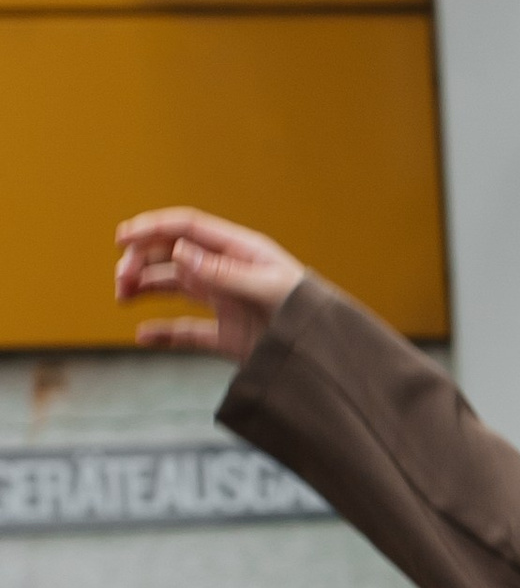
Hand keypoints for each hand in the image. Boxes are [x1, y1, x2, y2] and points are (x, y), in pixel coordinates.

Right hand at [114, 208, 306, 357]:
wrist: (330, 359)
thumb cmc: (308, 315)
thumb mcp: (268, 290)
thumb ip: (223, 273)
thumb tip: (178, 251)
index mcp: (242, 251)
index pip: (189, 229)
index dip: (153, 228)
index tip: (121, 238)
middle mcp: (230, 272)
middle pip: (175, 255)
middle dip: (143, 261)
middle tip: (122, 281)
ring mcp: (227, 303)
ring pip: (175, 287)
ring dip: (146, 288)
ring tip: (123, 297)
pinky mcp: (228, 335)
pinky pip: (188, 331)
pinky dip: (163, 333)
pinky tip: (142, 335)